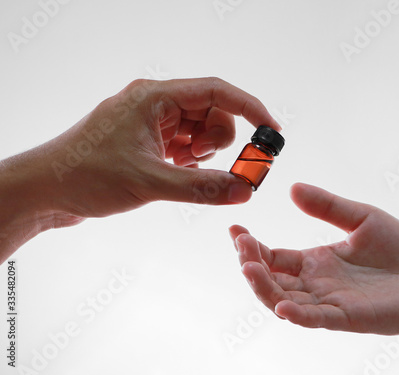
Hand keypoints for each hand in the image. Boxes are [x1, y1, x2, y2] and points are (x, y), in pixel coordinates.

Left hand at [32, 77, 280, 220]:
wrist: (46, 190)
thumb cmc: (86, 175)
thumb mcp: (149, 182)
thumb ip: (201, 187)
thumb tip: (244, 190)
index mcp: (154, 97)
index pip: (216, 91)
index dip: (250, 108)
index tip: (271, 131)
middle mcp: (156, 105)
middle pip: (213, 112)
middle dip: (220, 140)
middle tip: (210, 165)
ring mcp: (152, 125)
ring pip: (201, 132)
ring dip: (204, 154)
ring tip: (183, 170)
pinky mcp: (149, 144)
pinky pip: (187, 148)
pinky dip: (192, 163)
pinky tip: (175, 175)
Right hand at [229, 182, 398, 335]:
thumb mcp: (361, 218)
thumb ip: (328, 206)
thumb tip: (293, 188)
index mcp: (315, 261)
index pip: (273, 256)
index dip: (250, 245)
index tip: (235, 228)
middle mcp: (315, 283)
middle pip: (270, 279)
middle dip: (250, 263)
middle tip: (241, 243)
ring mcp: (329, 302)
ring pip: (284, 300)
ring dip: (263, 287)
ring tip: (247, 266)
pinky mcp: (349, 317)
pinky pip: (316, 319)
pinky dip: (297, 315)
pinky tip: (281, 305)